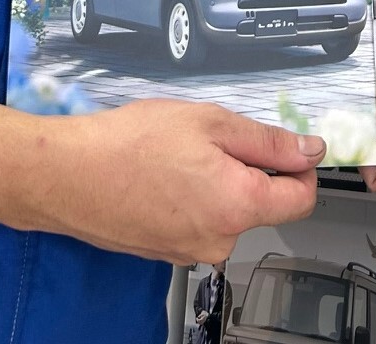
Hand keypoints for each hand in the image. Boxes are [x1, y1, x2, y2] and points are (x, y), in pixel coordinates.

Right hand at [23, 100, 322, 262]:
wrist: (66, 175)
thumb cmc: (129, 145)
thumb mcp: (211, 123)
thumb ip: (268, 140)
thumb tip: (309, 150)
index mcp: (238, 206)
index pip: (303, 199)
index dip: (302, 167)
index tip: (290, 147)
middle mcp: (219, 240)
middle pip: (263, 204)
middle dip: (251, 169)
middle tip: (214, 138)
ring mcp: (190, 251)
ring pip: (228, 211)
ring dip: (219, 182)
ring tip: (180, 155)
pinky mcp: (167, 251)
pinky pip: (199, 221)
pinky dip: (192, 197)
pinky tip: (164, 175)